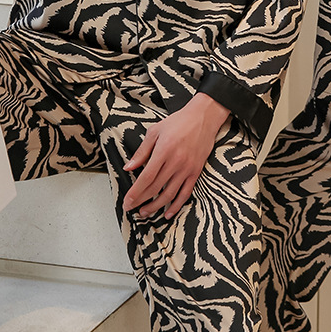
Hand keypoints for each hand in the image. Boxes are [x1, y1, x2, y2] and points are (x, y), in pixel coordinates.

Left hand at [123, 92, 229, 219]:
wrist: (203, 117)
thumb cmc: (179, 122)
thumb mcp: (155, 131)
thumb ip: (142, 151)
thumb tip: (129, 167)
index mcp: (163, 151)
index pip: (146, 178)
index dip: (135, 192)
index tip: (127, 201)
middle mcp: (176, 162)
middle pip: (155, 188)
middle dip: (141, 201)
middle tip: (131, 208)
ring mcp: (187, 168)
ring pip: (169, 194)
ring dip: (156, 206)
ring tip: (145, 212)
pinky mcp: (196, 172)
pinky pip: (185, 193)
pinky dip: (176, 206)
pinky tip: (168, 213)